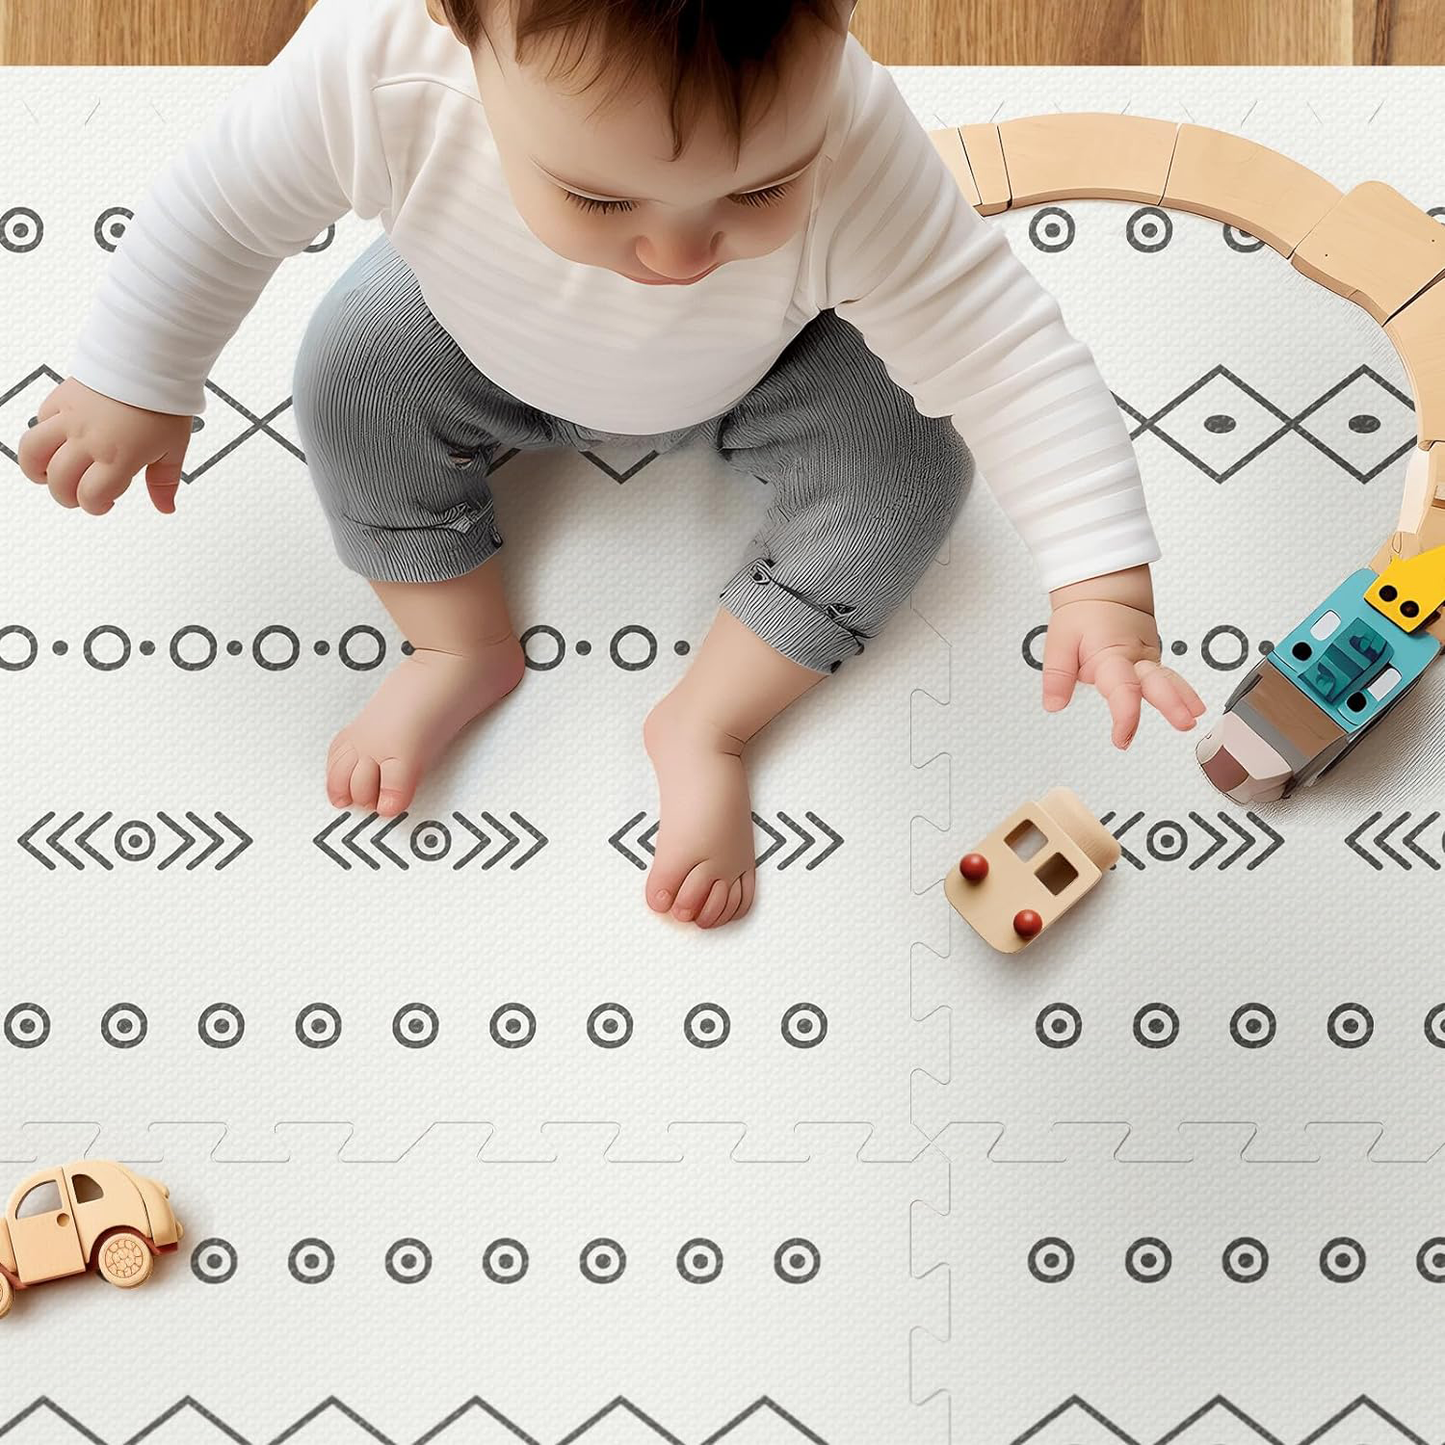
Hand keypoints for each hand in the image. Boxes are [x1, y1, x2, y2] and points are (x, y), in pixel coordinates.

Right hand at [17, 376, 193, 515]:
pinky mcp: (61, 398)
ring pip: (33, 451)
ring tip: (47, 475)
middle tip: (78, 495)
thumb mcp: (174, 449)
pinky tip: (57, 441)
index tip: (104, 503)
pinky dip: (42, 436)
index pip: (90, 496)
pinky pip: (39, 421)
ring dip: (36, 469)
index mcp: (118, 457)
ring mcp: (71, 419)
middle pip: (59, 481)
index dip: (95, 507)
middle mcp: (89, 440)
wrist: (151, 360)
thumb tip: (165, 507)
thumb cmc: (164, 402)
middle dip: (66, 497)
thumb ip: (164, 482)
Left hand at [1042, 564, 1204, 747]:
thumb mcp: (1059, 642)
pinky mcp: (1151, 659)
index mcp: (1111, 655)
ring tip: (1194, 716)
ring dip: (1184, 697)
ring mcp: (1147, 657)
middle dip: (1172, 703)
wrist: (1103, 590)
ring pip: (1170, 677)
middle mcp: (1134, 657)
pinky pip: (1169, 676)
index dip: (1125, 716)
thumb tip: (1054, 704)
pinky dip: (1182, 690)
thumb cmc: (1084, 614)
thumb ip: (1058, 676)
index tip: (1122, 738)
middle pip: (1157, 681)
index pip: (1122, 690)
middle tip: (1183, 723)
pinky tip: (1193, 706)